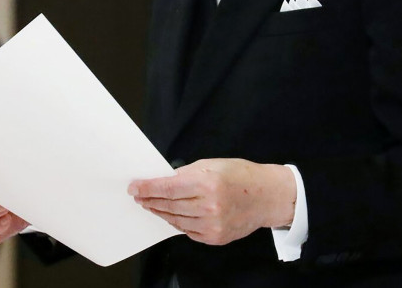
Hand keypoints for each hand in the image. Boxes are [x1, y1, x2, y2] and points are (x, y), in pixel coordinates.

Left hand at [128, 158, 295, 244]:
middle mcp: (208, 206)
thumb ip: (187, 173)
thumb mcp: (212, 164)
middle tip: (138, 197)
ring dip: (160, 212)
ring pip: (175, 220)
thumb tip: (164, 181)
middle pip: (168, 205)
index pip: (167, 188)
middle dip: (150, 200)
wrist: (267, 197)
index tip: (134, 188)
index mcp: (207, 183)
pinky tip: (171, 215)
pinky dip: (177, 222)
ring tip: (151, 205)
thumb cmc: (241, 176)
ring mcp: (212, 224)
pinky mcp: (215, 238)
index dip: (147, 188)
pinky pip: (188, 231)